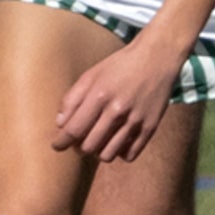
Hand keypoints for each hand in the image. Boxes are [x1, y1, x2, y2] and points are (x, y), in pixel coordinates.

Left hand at [56, 32, 179, 162]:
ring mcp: (135, 121)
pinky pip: (129, 155)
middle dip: (79, 147)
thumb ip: (72, 99)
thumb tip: (60, 124)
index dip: (61, 142)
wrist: (157, 58)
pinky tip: (117, 140)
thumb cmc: (120, 66)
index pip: (73, 130)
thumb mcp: (91, 75)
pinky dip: (119, 152)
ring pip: (108, 155)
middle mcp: (117, 110)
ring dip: (98, 151)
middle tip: (80, 140)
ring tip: (98, 140)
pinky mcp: (150, 127)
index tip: (57, 145)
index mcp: (99, 95)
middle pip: (89, 147)